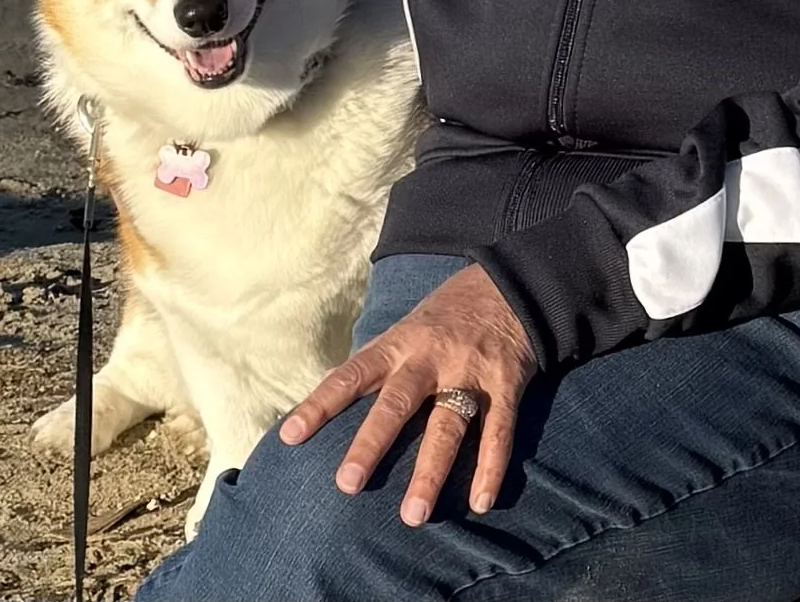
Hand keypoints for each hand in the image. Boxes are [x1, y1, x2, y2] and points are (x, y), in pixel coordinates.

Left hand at [278, 263, 536, 524]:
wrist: (508, 284)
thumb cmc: (444, 318)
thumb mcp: (404, 329)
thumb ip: (375, 364)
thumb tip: (329, 400)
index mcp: (398, 344)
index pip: (351, 375)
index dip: (320, 404)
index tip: (290, 437)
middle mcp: (430, 357)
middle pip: (397, 402)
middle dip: (372, 443)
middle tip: (348, 484)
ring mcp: (470, 371)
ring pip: (448, 425)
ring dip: (430, 472)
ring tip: (413, 515)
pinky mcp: (506, 384)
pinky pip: (499, 431)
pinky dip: (491, 468)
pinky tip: (480, 503)